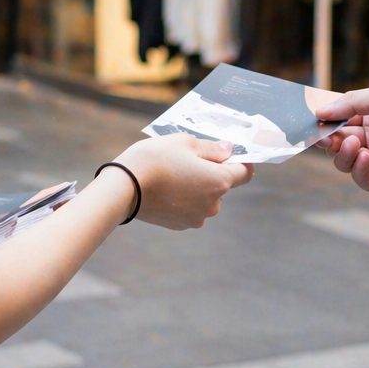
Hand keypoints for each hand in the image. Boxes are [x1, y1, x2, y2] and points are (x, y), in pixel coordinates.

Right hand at [113, 135, 253, 230]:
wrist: (123, 188)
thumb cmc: (155, 159)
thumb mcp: (185, 142)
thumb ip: (212, 148)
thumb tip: (228, 150)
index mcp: (219, 181)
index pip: (245, 173)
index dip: (241, 161)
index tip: (229, 154)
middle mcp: (213, 204)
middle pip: (222, 186)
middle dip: (210, 172)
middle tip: (187, 160)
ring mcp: (197, 217)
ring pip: (204, 198)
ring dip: (196, 187)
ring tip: (171, 175)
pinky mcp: (180, 225)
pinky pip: (190, 209)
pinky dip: (183, 199)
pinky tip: (164, 189)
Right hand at [316, 84, 368, 193]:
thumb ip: (355, 103)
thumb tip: (320, 111)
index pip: (340, 120)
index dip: (324, 122)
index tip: (309, 121)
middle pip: (338, 143)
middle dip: (327, 140)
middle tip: (323, 136)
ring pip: (346, 163)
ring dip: (342, 154)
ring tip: (352, 144)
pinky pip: (364, 180)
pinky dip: (357, 170)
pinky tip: (364, 157)